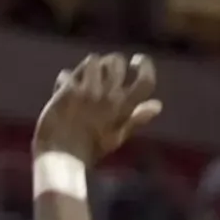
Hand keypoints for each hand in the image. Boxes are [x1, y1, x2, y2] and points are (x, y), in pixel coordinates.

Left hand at [33, 53, 160, 163]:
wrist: (61, 159)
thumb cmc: (90, 151)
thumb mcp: (117, 137)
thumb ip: (136, 119)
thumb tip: (158, 105)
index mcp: (125, 109)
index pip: (146, 80)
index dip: (144, 66)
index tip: (137, 60)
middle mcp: (109, 97)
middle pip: (117, 63)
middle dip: (112, 62)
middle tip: (105, 69)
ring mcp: (87, 92)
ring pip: (94, 61)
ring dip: (89, 66)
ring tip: (85, 76)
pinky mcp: (68, 92)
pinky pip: (70, 74)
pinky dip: (67, 77)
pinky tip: (66, 84)